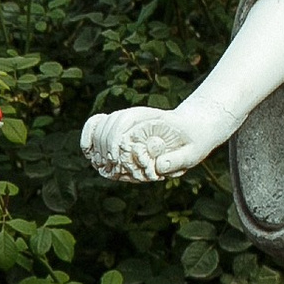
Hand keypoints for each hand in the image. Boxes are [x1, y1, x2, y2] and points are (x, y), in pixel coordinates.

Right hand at [82, 105, 209, 183]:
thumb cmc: (195, 140)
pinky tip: (87, 150)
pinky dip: (89, 135)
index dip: (115, 139)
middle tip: (109, 167)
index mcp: (154, 118)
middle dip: (106, 147)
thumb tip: (158, 166)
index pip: (126, 120)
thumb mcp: (193, 152)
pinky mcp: (123, 125)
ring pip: (102, 125)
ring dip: (97, 145)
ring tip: (101, 165)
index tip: (114, 160)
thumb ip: (178, 160)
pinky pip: (98, 124)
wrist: (195, 127)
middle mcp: (138, 116)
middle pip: (110, 124)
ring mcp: (129, 119)